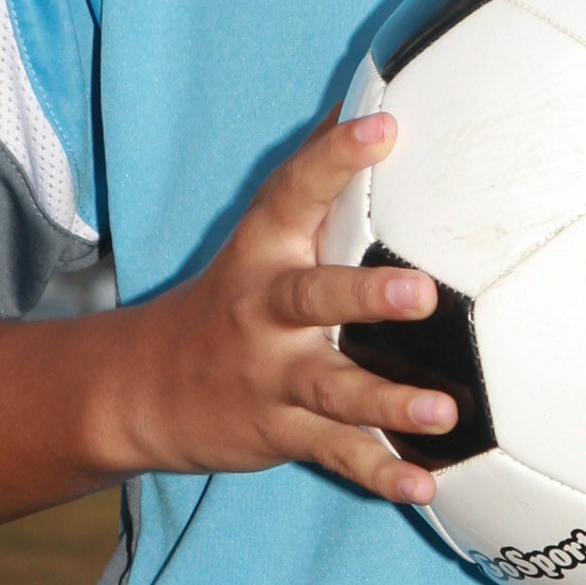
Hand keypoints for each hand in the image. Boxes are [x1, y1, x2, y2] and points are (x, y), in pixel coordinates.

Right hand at [102, 113, 453, 504]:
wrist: (142, 387)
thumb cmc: (234, 294)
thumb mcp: (262, 232)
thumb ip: (317, 175)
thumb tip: (376, 99)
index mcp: (265, 251)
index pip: (296, 191)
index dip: (336, 158)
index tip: (384, 128)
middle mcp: (266, 311)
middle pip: (314, 298)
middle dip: (366, 297)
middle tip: (422, 294)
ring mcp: (272, 376)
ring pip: (333, 388)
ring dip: (388, 401)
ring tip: (443, 411)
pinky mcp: (282, 431)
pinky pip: (336, 455)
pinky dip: (379, 474)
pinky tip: (424, 485)